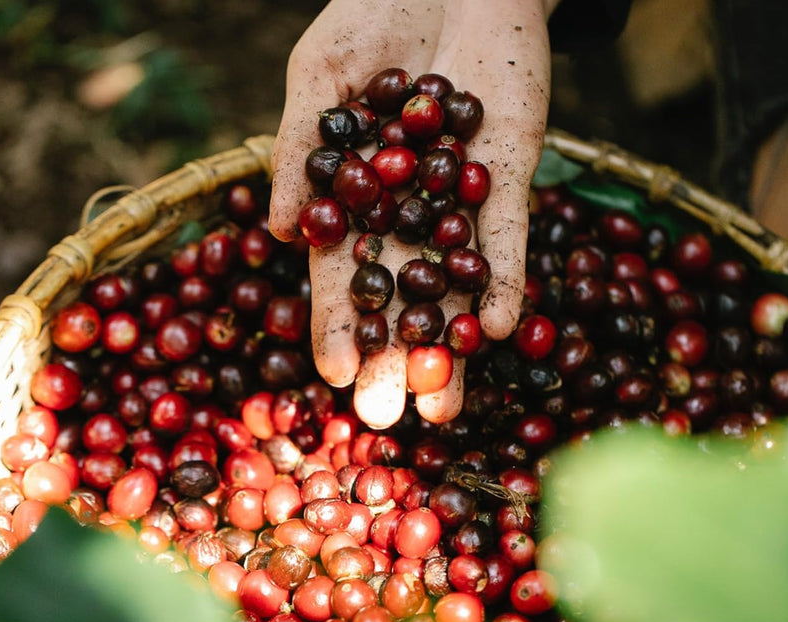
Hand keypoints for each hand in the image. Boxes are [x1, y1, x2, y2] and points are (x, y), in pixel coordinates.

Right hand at [269, 0, 556, 428]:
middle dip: (393, 356)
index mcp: (352, 202)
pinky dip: (502, 282)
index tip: (335, 376)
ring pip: (452, 286)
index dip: (338, 327)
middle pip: (399, 298)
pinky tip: (496, 329)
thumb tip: (278, 230)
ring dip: (449, 343)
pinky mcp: (508, 181)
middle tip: (388, 414)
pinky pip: (506, 239)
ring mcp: (458, 204)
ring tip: (445, 404)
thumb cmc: (370, 13)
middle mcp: (404, 216)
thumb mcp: (317, 75)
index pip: (342, 276)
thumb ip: (298, 149)